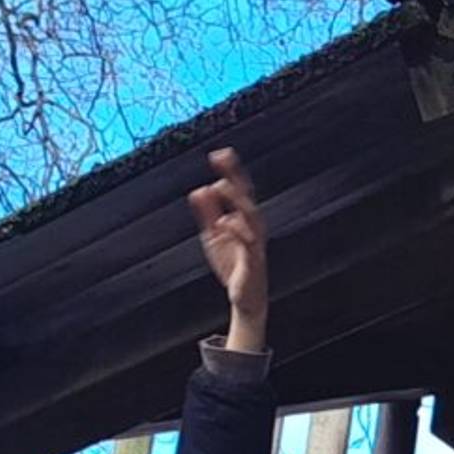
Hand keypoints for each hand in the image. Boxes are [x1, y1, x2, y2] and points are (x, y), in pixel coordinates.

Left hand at [189, 146, 268, 349]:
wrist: (245, 299)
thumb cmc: (233, 266)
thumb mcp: (213, 236)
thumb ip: (207, 213)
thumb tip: (199, 190)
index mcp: (242, 219)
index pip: (238, 190)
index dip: (230, 171)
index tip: (220, 154)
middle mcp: (251, 227)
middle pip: (246, 195)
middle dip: (235, 176)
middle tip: (222, 157)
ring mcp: (254, 243)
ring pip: (250, 215)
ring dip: (236, 199)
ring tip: (221, 185)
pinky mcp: (253, 261)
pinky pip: (248, 242)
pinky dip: (237, 230)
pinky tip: (225, 221)